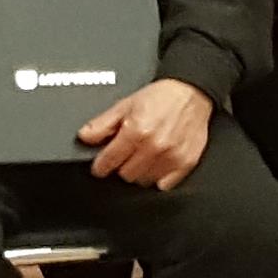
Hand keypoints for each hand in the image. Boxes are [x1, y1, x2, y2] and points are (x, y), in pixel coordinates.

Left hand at [78, 79, 213, 189]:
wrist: (192, 92)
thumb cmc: (161, 97)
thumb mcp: (125, 104)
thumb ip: (102, 123)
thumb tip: (85, 136)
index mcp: (136, 131)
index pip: (108, 162)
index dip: (101, 165)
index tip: (101, 165)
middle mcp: (154, 146)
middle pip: (125, 175)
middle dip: (122, 166)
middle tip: (127, 154)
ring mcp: (171, 157)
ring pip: (144, 181)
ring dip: (140, 172)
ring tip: (144, 155)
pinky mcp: (185, 164)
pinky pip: (164, 185)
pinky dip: (158, 177)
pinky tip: (157, 162)